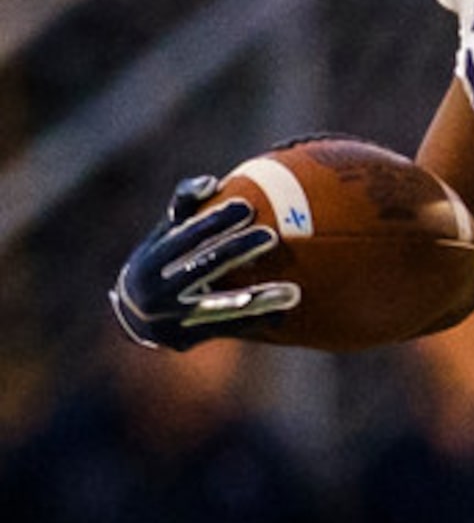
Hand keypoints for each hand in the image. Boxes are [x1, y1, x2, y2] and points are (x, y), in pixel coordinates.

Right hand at [108, 175, 300, 350]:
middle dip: (236, 251)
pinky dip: (254, 321)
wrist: (133, 316)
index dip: (215, 221)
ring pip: (219, 307)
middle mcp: (154, 292)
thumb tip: (211, 181)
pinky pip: (225, 330)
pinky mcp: (183, 340)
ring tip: (292, 291)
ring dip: (257, 299)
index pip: (185, 237)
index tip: (246, 207)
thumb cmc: (161, 261)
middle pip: (202, 267)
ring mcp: (169, 319)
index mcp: (149, 261)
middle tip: (271, 236)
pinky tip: (283, 313)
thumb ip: (185, 204)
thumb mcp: (164, 233)